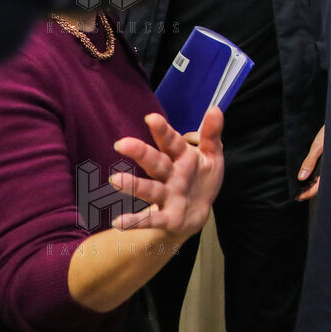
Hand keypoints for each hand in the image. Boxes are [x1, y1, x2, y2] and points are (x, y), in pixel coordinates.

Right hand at [109, 107, 223, 237]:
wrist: (199, 211)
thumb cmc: (201, 178)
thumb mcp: (212, 155)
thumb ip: (211, 134)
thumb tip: (215, 109)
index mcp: (182, 157)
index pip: (171, 142)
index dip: (163, 130)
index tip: (151, 118)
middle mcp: (171, 175)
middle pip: (156, 162)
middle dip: (141, 153)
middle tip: (122, 143)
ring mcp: (167, 196)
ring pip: (150, 189)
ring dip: (134, 185)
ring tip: (115, 180)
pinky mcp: (167, 217)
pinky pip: (151, 220)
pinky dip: (135, 221)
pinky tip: (118, 222)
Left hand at [297, 125, 324, 200]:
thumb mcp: (318, 146)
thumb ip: (309, 162)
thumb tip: (301, 177)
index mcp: (330, 167)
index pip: (319, 187)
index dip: (308, 193)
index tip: (298, 198)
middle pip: (322, 184)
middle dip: (310, 190)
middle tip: (299, 193)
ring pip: (324, 178)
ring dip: (314, 182)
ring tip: (303, 184)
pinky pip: (326, 170)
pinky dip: (318, 174)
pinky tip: (312, 173)